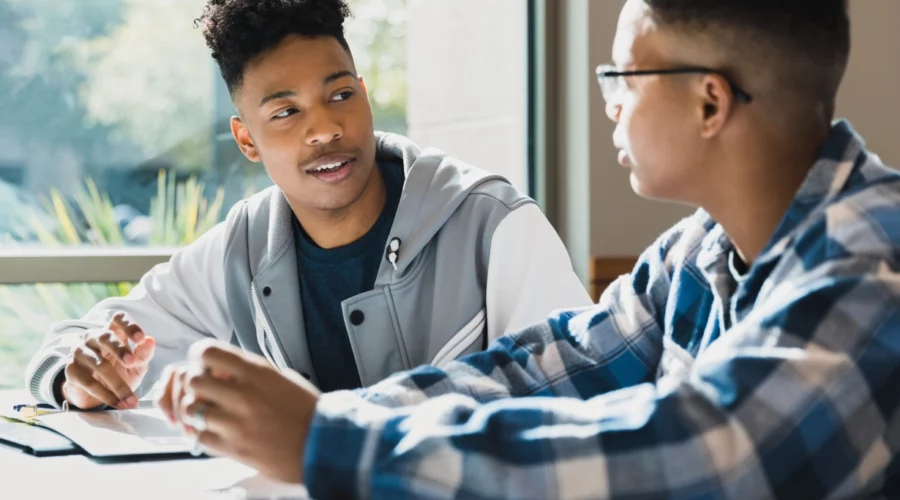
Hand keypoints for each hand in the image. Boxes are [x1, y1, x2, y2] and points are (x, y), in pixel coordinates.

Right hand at [62, 312, 155, 409]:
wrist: (96, 394)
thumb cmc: (120, 372)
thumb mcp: (137, 365)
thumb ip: (144, 354)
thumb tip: (150, 341)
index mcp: (112, 331)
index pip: (118, 319)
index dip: (129, 326)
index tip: (140, 338)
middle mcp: (93, 338)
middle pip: (104, 336)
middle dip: (119, 349)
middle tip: (132, 362)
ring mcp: (80, 353)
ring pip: (98, 364)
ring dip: (117, 383)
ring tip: (132, 399)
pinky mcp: (71, 371)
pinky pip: (89, 383)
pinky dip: (106, 395)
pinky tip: (119, 403)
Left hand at [158, 340, 320, 483]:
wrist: (322, 444)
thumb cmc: (305, 410)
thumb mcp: (280, 377)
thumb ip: (249, 371)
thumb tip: (220, 368)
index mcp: (257, 372)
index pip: (208, 352)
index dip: (198, 356)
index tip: (201, 363)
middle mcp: (244, 394)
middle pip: (193, 380)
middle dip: (194, 384)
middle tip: (204, 391)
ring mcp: (236, 422)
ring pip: (190, 409)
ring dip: (195, 411)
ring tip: (208, 414)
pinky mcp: (233, 448)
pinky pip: (199, 436)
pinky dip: (204, 434)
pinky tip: (217, 432)